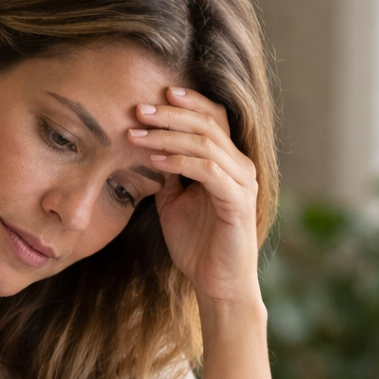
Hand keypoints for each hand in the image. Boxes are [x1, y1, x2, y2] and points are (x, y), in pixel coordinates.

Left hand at [128, 86, 260, 309]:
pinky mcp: (238, 202)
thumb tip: (145, 148)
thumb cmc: (197, 244)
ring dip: (167, 136)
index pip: (213, 118)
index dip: (187, 103)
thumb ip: (167, 173)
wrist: (216, 283)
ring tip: (136, 134)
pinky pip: (208, 172)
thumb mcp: (174, 201)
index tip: (153, 95)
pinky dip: (179, 162)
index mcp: (228, 161)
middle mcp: (241, 166)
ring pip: (206, 144)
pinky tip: (154, 161)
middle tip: (138, 109)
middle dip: (170, 114)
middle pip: (208, 124)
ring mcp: (242, 183)